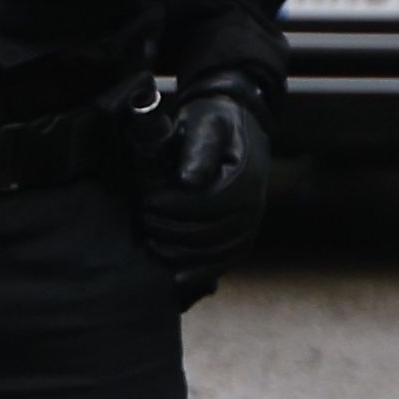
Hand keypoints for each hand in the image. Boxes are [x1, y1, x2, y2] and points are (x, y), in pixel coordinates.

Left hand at [134, 78, 274, 288]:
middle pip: (210, 232)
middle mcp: (254, 203)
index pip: (209, 205)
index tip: (149, 200)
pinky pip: (225, 261)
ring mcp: (250, 222)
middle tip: (144, 217)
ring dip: (181, 251)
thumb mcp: (204, 121)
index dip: (175, 208)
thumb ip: (197, 147)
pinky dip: (201, 272)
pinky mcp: (243, 235)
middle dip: (172, 228)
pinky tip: (177, 277)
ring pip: (216, 252)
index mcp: (245, 177)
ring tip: (153, 238)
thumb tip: (188, 182)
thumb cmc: (212, 121)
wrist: (234, 124)